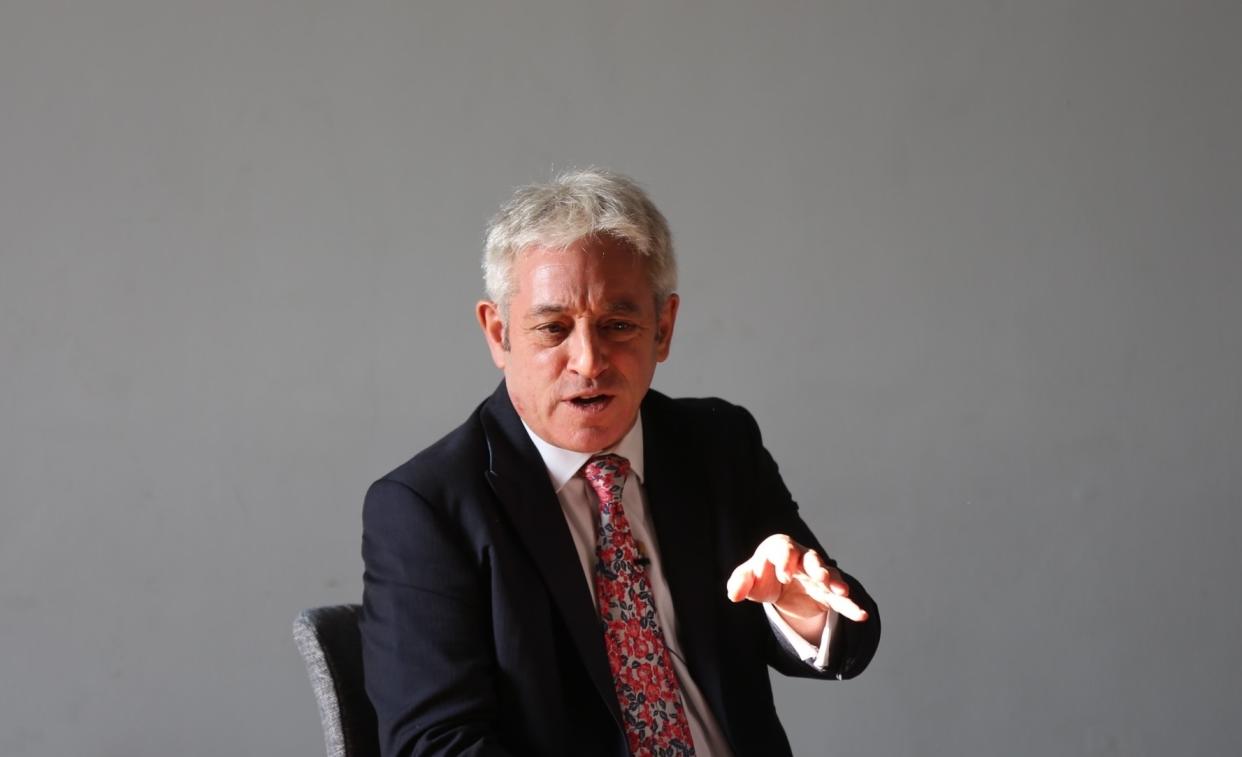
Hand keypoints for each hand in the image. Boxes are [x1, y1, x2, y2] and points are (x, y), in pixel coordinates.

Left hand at [726, 534, 868, 622]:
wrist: (779, 584)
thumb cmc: (762, 575)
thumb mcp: (748, 578)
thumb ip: (739, 582)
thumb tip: (734, 595)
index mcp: (780, 549)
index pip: (784, 549)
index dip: (785, 561)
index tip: (784, 576)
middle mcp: (802, 558)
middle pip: (811, 558)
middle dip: (816, 567)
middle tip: (820, 577)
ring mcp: (817, 575)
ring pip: (829, 575)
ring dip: (835, 582)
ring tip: (842, 592)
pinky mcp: (826, 593)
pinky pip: (839, 599)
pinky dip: (850, 606)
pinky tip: (860, 615)